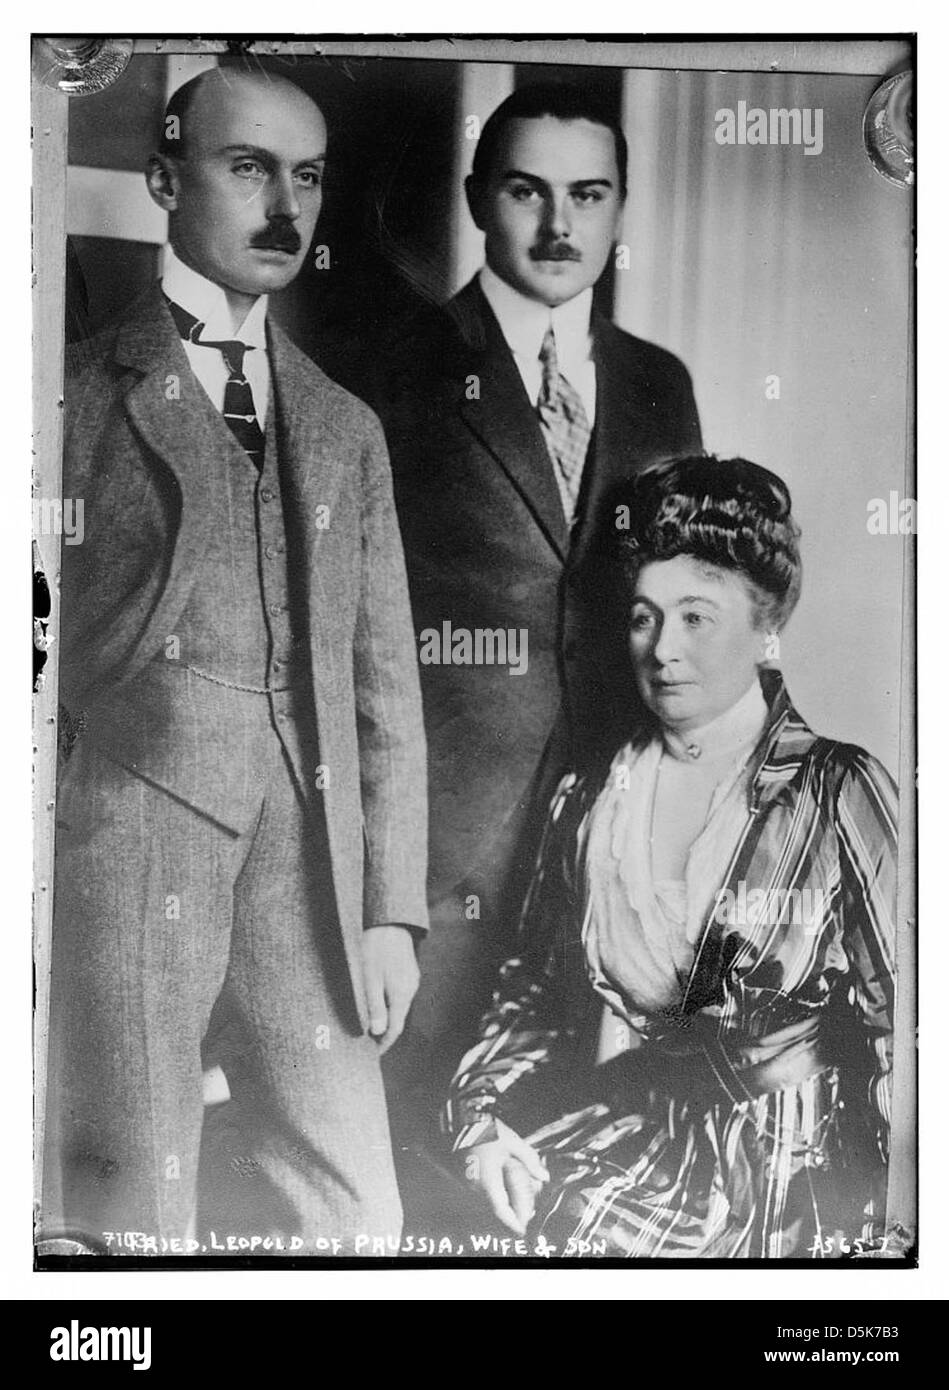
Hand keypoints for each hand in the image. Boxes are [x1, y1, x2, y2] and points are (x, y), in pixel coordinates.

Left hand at [361, 925, 419, 1054]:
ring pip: (399, 1006)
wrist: (390, 922)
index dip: (384, 1043)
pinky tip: (379, 1001)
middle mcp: (410, 989)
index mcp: (401, 995)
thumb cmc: (376, 949)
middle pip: (399, 1018)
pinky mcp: (409, 972)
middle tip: (368, 1042)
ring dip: (387, 1016)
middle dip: (385, 1032)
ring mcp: (411, 980)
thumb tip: (377, 1031)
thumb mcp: (370, 979)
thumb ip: (375, 1006)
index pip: (395, 1028)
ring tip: (371, 1023)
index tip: (373, 1053)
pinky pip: (400, 994)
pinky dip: (390, 1003)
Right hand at [464, 1119, 548, 1234]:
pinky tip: (505, 1174)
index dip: (512, 1222)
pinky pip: (483, 1190)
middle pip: (498, 1206)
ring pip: (491, 1198)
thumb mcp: (512, 1142)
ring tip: (519, 1183)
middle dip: (513, 1208)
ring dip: (505, 1196)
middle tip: (528, 1202)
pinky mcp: (466, 1177)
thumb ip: (530, 1160)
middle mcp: (476, 1186)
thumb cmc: (486, 1130)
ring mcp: (469, 1182)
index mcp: (488, 1180)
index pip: (501, 1210)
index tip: (521, 1230)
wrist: (461, 1120)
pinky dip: (496, 1188)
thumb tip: (543, 1176)